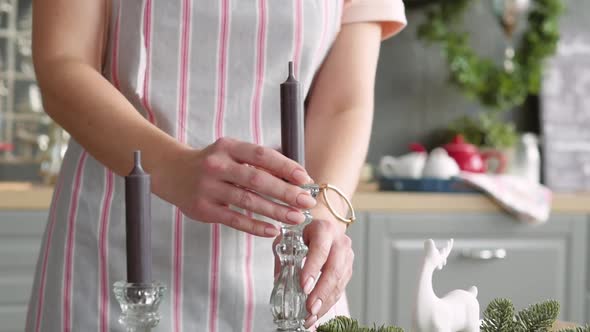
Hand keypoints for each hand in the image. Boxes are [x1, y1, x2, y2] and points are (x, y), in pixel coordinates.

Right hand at [156, 137, 315, 236]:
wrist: (172, 172)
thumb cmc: (212, 163)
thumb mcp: (231, 153)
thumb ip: (257, 163)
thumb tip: (295, 178)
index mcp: (228, 147)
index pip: (262, 155)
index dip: (285, 167)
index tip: (304, 179)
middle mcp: (217, 166)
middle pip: (257, 180)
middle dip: (286, 192)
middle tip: (306, 202)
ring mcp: (208, 188)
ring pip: (248, 201)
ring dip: (275, 211)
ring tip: (296, 218)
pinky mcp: (203, 209)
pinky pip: (234, 219)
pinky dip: (255, 226)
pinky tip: (272, 230)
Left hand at [272, 207, 352, 328]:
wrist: (324, 227)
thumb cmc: (304, 232)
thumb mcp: (290, 238)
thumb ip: (284, 256)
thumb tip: (279, 279)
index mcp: (324, 229)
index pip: (320, 249)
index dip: (313, 268)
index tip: (303, 286)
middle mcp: (340, 242)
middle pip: (334, 269)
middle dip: (321, 291)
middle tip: (309, 307)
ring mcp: (347, 256)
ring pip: (340, 282)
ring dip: (325, 301)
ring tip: (311, 315)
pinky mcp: (348, 269)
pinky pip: (341, 288)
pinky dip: (329, 302)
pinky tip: (318, 312)